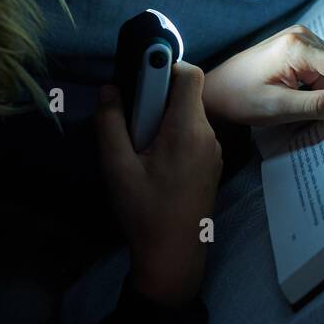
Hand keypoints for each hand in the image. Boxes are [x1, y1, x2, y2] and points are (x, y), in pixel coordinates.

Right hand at [94, 63, 222, 306]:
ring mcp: (213, 151)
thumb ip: (110, 123)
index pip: (189, 74)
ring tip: (139, 146)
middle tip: (131, 120)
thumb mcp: (117, 167)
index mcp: (187, 129)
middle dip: (156, 97)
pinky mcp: (211, 165)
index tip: (140, 77)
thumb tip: (110, 88)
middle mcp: (208, 135)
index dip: (165, 66)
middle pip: (186, 95)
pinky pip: (192, 134)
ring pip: (188, 115)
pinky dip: (172, 135)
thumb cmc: (145, 212)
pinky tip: (152, 162)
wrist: (174, 257)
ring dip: (162, 118)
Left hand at [201, 25, 323, 125]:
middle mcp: (304, 37)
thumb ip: (319, 106)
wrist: (213, 90)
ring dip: (320, 94)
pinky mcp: (300, 48)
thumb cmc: (239, 99)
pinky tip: (290, 93)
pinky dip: (315, 88)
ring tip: (284, 100)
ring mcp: (302, 40)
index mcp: (298, 48)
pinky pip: (323, 72)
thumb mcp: (278, 108)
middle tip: (293, 110)